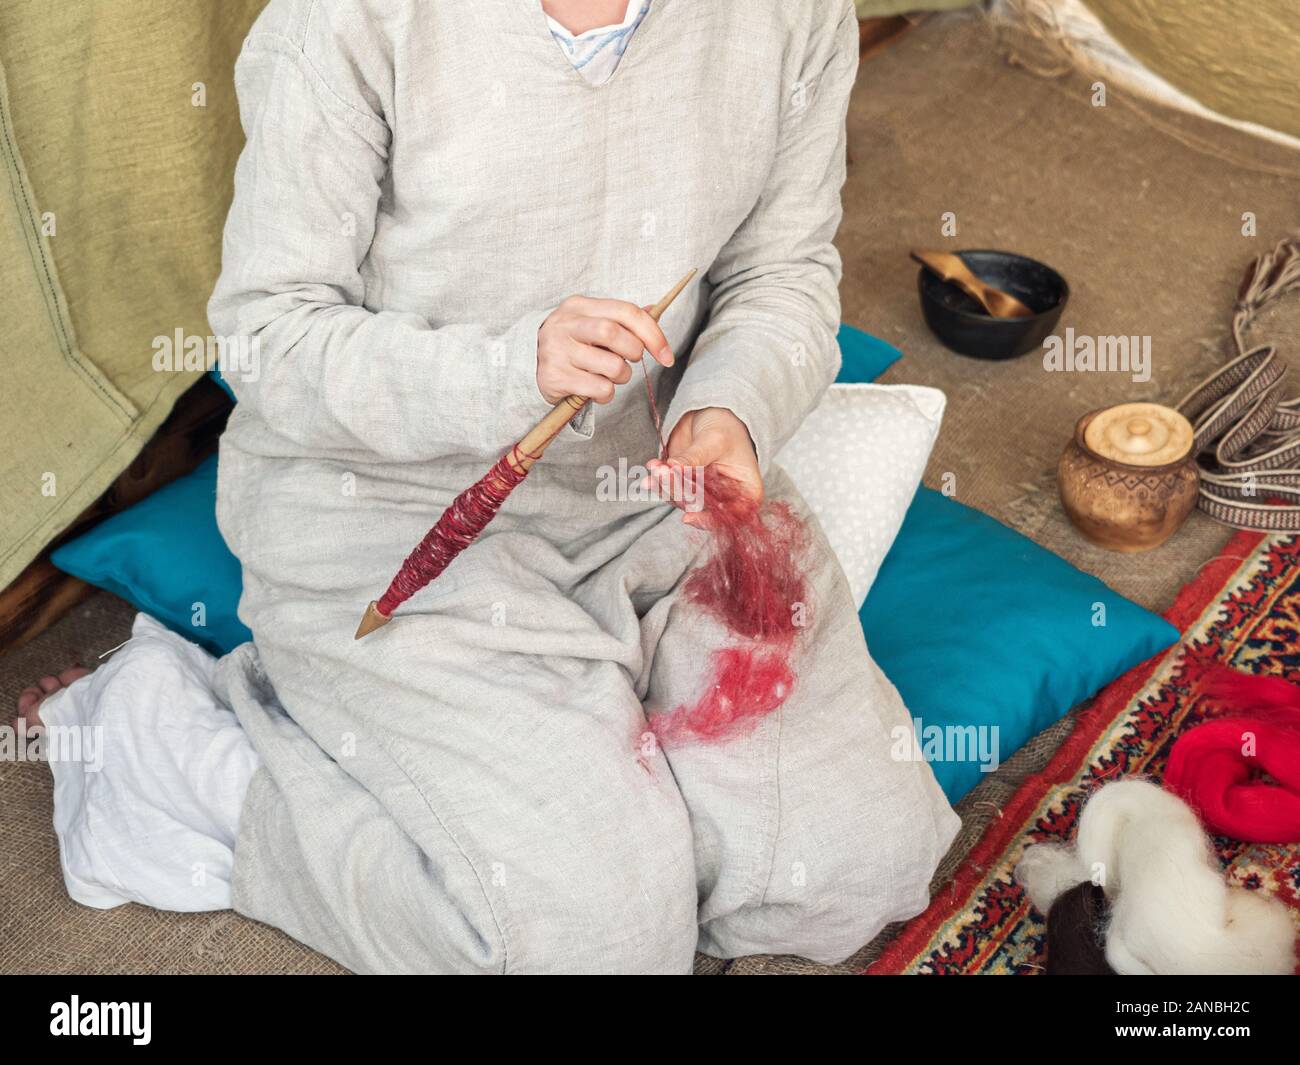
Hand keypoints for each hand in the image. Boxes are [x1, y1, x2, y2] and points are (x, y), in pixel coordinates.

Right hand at [536, 296, 673, 404]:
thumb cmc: (571, 344)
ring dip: (621, 377)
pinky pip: (599, 389)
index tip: (666, 355)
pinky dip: (607, 394)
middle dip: (634, 353)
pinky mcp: (555, 377)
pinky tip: (596, 389)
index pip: (626, 311)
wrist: (527, 365)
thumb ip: (622, 319)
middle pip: (614, 334)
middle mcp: (566, 324)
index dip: (653, 334)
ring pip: (612, 366)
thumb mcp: (591, 323)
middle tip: (629, 361)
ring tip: (610, 376)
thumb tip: (654, 311)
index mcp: (580, 306)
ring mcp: (557, 350)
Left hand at [645, 407, 760, 526]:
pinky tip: (653, 466)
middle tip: (665, 474)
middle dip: (679, 492)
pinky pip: (668, 489)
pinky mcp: (684, 485)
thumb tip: (674, 469)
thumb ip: (695, 458)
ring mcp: (702, 492)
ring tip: (656, 468)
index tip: (689, 515)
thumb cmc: (725, 426)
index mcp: (746, 491)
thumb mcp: (714, 440)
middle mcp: (725, 498)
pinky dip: (658, 480)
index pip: (732, 516)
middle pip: (701, 507)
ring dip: (665, 486)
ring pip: (681, 500)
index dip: (710, 520)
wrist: (711, 413)